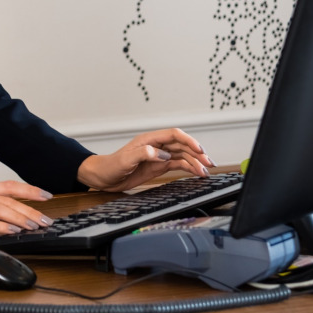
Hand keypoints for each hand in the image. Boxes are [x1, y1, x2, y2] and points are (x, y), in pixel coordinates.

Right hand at [0, 181, 53, 244]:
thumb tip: (9, 219)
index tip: (46, 195)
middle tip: (46, 219)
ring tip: (34, 227)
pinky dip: (0, 226)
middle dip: (30, 208)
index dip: (28, 190)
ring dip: (20, 217)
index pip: (8, 186)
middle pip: (8, 197)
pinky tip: (11, 232)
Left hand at [77, 128, 215, 191]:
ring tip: (206, 172)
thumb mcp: (125, 160)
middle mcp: (156, 146)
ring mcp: (158, 156)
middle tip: (209, 163)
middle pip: (182, 145)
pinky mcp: (158, 166)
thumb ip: (142, 154)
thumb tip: (160, 153)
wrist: (103, 177)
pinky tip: (197, 173)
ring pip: (182, 156)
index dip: (189, 140)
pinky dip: (189, 168)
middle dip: (197, 153)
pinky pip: (177, 165)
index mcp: (149, 140)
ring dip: (195, 162)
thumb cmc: (110, 166)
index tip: (200, 150)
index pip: (174, 135)